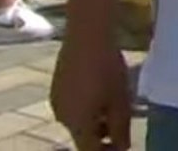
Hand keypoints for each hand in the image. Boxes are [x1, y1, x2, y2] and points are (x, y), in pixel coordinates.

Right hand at [51, 35, 135, 149]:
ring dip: (94, 122)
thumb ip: (121, 129)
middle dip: (102, 137)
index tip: (122, 144)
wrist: (86, 37)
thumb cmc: (107, 69)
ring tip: (113, 106)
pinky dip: (85, 108)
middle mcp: (62, 118)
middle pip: (83, 138)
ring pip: (77, 122)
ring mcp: (56, 103)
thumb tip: (122, 147)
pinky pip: (71, 108)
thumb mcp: (120, 101)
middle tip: (121, 125)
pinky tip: (99, 92)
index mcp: (78, 125)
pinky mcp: (55, 90)